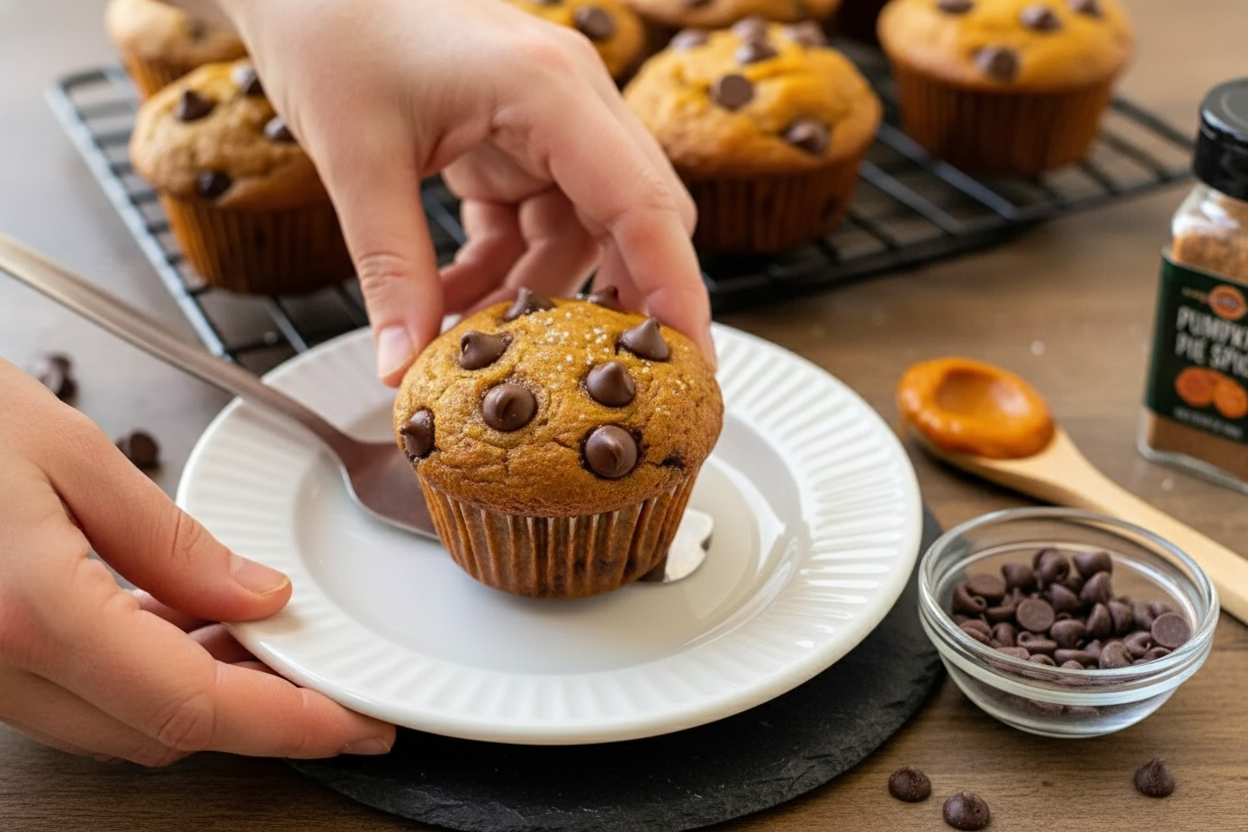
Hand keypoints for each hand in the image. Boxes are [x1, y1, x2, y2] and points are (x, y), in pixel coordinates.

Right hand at [0, 360, 394, 764]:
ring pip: (119, 722)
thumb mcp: (68, 453)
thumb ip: (170, 542)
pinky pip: (76, 695)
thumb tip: (259, 599)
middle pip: (161, 730)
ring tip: (272, 641)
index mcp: (32, 615)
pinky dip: (147, 675)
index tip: (359, 723)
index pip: (192, 705)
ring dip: (204, 693)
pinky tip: (189, 630)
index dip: (291, 723)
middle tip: (330, 670)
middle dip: (259, 711)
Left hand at [215, 0, 713, 384]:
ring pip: (582, 235)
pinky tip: (451, 303)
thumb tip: (405, 369)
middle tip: (609, 384)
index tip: (689, 362)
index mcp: (550, 89)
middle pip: (635, 221)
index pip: (643, 204)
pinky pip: (535, 226)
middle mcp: (569, 103)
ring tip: (480, 346)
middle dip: (620, 304)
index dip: (676, 290)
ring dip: (536, 297)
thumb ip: (391, 270)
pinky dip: (502, 273)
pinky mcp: (518, 141)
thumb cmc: (334, 26)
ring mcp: (549, 122)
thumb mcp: (357, 158)